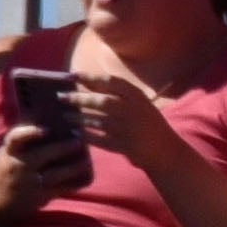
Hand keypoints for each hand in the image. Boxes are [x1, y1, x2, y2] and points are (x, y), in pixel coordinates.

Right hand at [0, 123, 90, 224]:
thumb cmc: (4, 169)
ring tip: (86, 159)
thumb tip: (45, 118)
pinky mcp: (38, 196)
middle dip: (62, 147)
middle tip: (79, 140)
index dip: (30, 132)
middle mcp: (18, 166)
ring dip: (74, 166)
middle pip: (42, 155)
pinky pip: (60, 189)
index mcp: (9, 152)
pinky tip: (85, 177)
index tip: (46, 129)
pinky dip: (74, 183)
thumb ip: (23, 140)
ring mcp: (28, 182)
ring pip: (55, 174)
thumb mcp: (7, 153)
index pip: (15, 138)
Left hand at [62, 72, 188, 170]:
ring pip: (95, 120)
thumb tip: (88, 83)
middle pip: (99, 101)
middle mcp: (131, 110)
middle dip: (78, 98)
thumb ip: (120, 94)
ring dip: (77, 117)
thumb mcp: (141, 104)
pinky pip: (97, 139)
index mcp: (137, 97)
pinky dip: (85, 136)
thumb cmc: (150, 125)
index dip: (89, 77)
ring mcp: (126, 129)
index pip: (110, 82)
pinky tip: (76, 133)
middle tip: (61, 97)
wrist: (165, 151)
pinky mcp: (121, 145)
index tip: (72, 75)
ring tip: (65, 115)